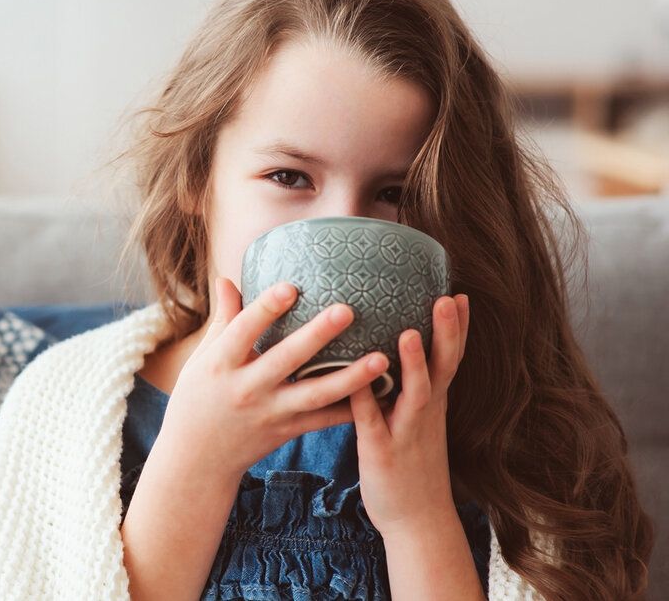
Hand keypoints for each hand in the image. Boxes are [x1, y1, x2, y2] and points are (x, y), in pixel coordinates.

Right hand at [154, 277, 390, 480]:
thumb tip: (228, 278)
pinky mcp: (287, 430)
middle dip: (317, 335)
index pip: (244, 331)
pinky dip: (352, 409)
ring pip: (315, 395)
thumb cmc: (197, 399)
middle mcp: (247, 388)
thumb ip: (223, 319)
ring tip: (381, 358)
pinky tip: (382, 395)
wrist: (198, 458)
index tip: (291, 286)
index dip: (266, 308)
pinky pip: (324, 420)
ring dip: (351, 377)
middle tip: (347, 310)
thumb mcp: (202, 359)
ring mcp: (270, 413)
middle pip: (286, 359)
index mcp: (221, 364)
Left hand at [348, 294, 470, 538]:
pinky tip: (355, 379)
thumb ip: (408, 389)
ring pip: (415, 393)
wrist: (417, 520)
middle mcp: (425, 413)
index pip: (450, 359)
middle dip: (448, 333)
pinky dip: (365, 399)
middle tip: (448, 297)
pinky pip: (371, 421)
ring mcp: (405, 431)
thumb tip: (391, 353)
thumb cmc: (411, 466)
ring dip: (415, 363)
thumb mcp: (417, 422)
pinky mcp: (381, 451)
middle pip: (443, 367)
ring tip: (410, 332)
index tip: (459, 294)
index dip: (458, 329)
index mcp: (432, 403)